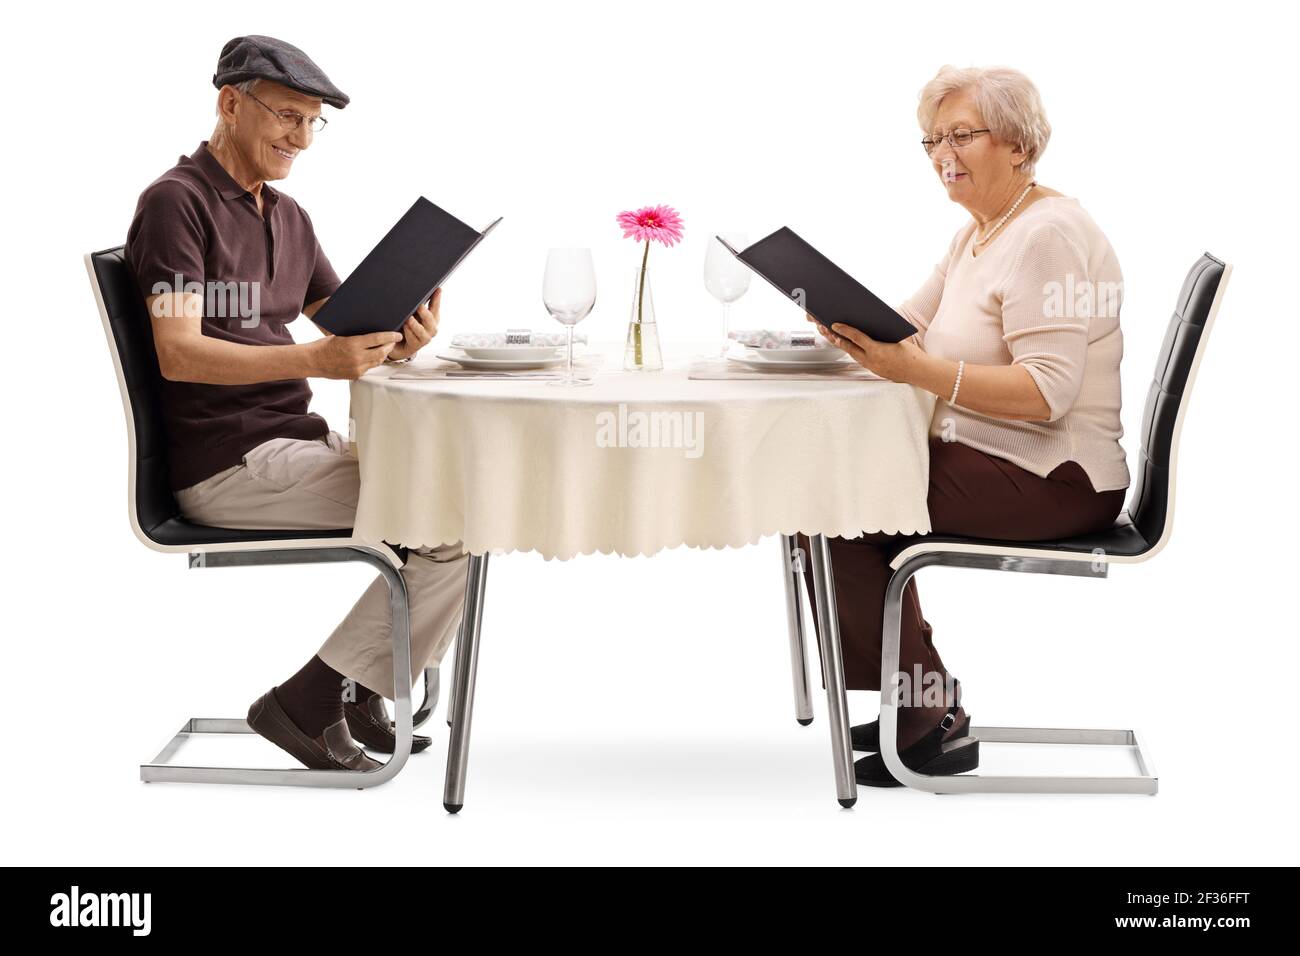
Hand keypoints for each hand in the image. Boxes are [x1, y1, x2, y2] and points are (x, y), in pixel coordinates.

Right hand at [312, 330, 402, 379]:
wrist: (313, 361)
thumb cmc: (325, 345)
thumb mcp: (342, 336)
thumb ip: (357, 337)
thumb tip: (373, 334)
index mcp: (353, 344)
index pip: (378, 339)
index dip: (390, 336)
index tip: (398, 334)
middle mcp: (357, 358)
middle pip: (381, 352)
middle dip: (389, 346)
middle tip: (393, 341)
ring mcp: (357, 368)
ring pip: (377, 362)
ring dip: (383, 355)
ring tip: (385, 348)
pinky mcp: (355, 376)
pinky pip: (369, 368)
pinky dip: (372, 362)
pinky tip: (373, 357)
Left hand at [388, 288, 441, 360]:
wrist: (400, 344)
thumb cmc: (408, 326)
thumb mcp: (413, 313)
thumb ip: (418, 303)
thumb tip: (419, 287)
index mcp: (433, 318)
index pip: (436, 306)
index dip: (437, 298)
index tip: (437, 289)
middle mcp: (431, 328)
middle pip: (430, 319)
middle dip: (425, 312)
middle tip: (419, 306)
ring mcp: (425, 337)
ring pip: (422, 330)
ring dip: (415, 324)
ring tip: (409, 319)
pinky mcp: (417, 345)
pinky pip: (413, 338)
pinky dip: (409, 332)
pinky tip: (405, 327)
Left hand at [805, 312, 919, 381]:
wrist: (918, 372)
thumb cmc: (910, 354)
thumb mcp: (895, 340)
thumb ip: (879, 334)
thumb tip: (866, 325)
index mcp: (877, 351)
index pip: (857, 338)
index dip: (844, 330)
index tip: (834, 324)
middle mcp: (871, 360)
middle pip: (848, 347)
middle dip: (834, 337)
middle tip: (823, 327)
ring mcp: (870, 367)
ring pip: (850, 353)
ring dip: (839, 344)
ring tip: (829, 334)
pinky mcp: (872, 370)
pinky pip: (857, 358)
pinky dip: (850, 350)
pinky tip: (844, 343)